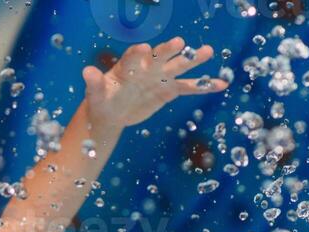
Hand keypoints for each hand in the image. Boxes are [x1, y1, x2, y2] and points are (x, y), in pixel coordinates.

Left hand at [80, 38, 227, 134]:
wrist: (112, 112)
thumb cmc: (102, 100)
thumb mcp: (96, 94)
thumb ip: (94, 83)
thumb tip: (86, 72)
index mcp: (128, 66)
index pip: (133, 57)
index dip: (139, 54)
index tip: (145, 49)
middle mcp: (147, 67)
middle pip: (160, 56)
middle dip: (169, 50)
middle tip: (179, 43)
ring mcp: (161, 77)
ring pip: (178, 66)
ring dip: (192, 59)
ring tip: (208, 51)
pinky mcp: (170, 90)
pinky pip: (189, 87)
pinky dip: (204, 86)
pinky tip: (222, 84)